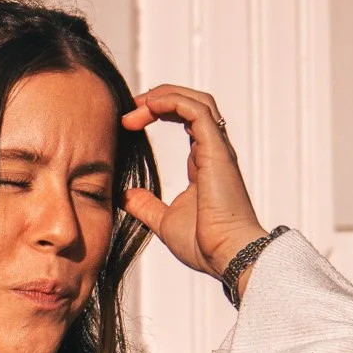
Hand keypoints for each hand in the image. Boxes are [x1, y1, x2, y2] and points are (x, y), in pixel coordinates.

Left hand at [120, 85, 265, 282]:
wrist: (228, 256)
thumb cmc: (205, 245)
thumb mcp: (163, 222)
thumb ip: (145, 206)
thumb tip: (125, 195)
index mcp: (203, 163)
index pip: (185, 119)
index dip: (158, 111)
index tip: (128, 121)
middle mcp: (213, 151)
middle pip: (192, 103)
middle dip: (159, 98)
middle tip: (128, 108)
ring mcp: (217, 149)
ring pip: (197, 101)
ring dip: (164, 96)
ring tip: (136, 105)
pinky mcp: (217, 151)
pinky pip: (198, 111)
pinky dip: (173, 101)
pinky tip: (149, 106)